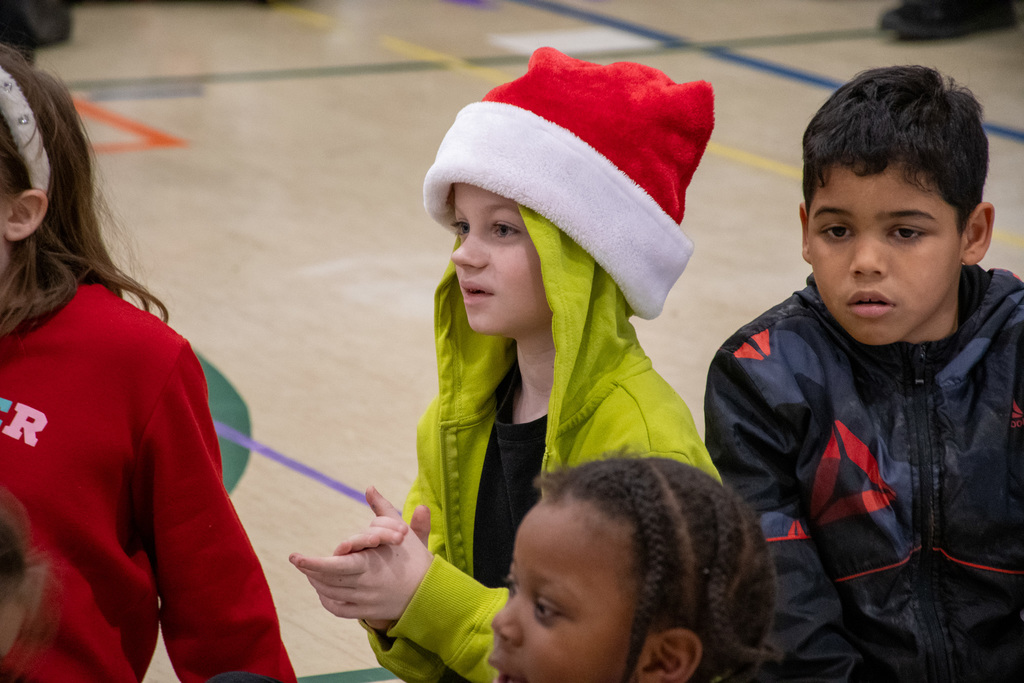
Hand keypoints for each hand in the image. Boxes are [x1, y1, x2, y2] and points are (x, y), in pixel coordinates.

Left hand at [290, 486, 432, 626]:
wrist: (431, 592)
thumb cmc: (414, 557)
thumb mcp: (401, 531)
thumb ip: (384, 509)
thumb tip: (369, 487)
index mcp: (372, 564)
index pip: (335, 566)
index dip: (313, 563)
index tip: (295, 557)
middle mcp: (366, 584)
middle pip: (328, 580)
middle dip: (309, 569)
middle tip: (296, 559)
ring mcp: (365, 601)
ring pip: (330, 593)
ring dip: (316, 581)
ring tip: (309, 569)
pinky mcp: (366, 612)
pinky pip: (338, 609)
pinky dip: (326, 599)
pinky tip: (321, 588)